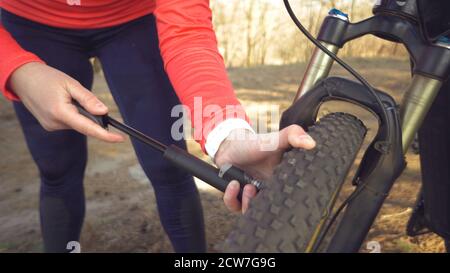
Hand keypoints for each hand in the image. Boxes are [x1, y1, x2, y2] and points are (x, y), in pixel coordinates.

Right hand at [8, 62, 123, 141]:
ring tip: (66, 96)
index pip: (88, 128)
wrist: (23, 78)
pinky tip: (63, 102)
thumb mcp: (71, 84)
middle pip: (84, 125)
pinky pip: (69, 122)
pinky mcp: (50, 126)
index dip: (106, 135)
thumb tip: (104, 112)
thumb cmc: (47, 78)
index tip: (120, 138)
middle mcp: (55, 123)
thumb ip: (88, 99)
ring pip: (77, 124)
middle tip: (80, 97)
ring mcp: (51, 126)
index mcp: (61, 112)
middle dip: (90, 115)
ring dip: (80, 113)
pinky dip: (73, 114)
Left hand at [216, 125, 315, 213]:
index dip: (290, 201)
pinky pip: (234, 206)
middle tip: (264, 191)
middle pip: (273, 211)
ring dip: (249, 203)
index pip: (291, 198)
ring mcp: (252, 197)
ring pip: (253, 212)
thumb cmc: (255, 145)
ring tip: (248, 188)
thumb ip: (293, 136)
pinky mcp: (236, 198)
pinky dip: (232, 198)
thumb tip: (312, 143)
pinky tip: (234, 184)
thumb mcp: (276, 139)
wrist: (230, 145)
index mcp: (282, 183)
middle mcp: (268, 192)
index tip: (285, 194)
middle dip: (268, 207)